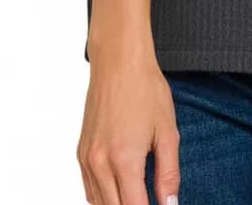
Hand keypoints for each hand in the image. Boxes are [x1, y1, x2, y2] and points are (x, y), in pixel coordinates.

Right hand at [78, 52, 179, 204]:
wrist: (119, 62)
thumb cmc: (145, 89)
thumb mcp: (167, 131)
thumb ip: (168, 173)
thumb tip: (170, 204)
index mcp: (124, 160)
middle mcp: (100, 163)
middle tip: (151, 199)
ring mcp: (86, 159)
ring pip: (99, 203)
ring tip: (138, 195)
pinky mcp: (80, 152)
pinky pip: (89, 188)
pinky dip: (104, 197)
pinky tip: (119, 191)